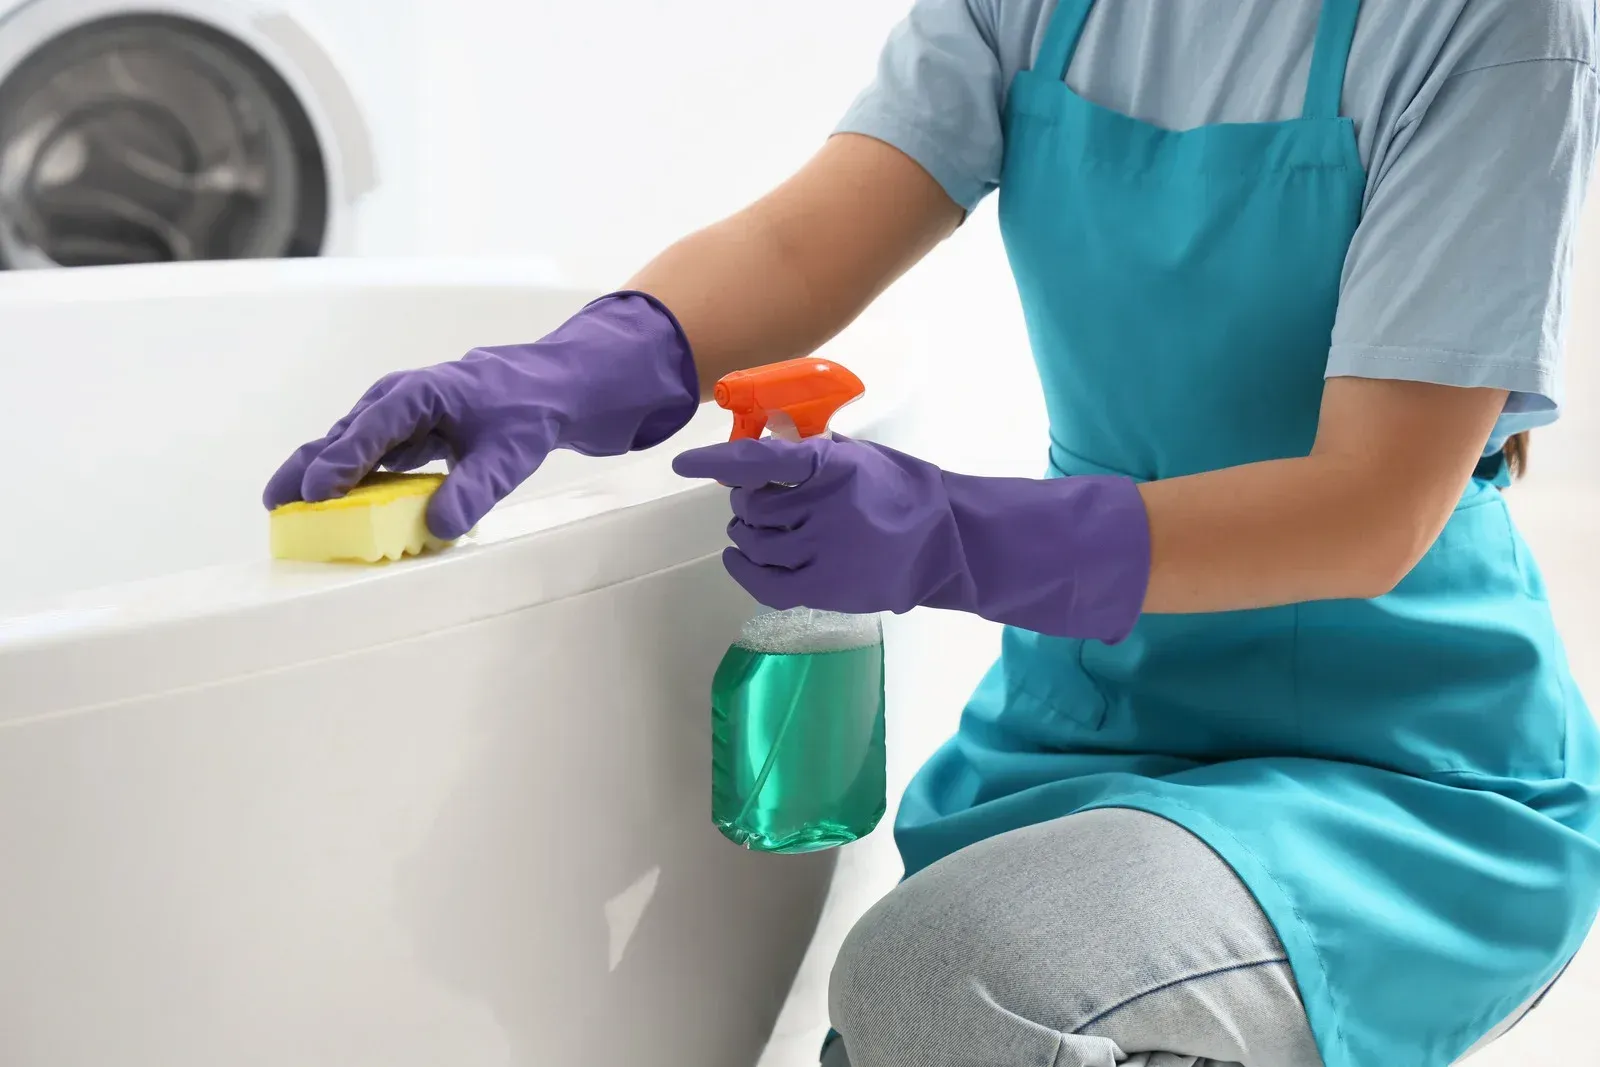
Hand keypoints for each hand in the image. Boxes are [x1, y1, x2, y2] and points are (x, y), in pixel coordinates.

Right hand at [263, 292, 698, 538]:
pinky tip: (336, 506)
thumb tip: (439, 526)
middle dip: (309, 467)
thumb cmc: (531, 408)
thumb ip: (475, 489)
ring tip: (288, 509)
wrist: (558, 385)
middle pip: (346, 435)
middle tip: (276, 504)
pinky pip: (373, 457)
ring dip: (323, 475)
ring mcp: (405, 417)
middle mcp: (404, 400)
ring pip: (353, 445)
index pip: (371, 429)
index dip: (339, 461)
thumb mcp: (510, 453)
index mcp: (422, 393)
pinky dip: (352, 479)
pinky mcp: (413, 435)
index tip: (315, 492)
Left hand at [671, 435, 966, 614]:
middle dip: (745, 499)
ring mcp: (820, 550)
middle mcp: (819, 508)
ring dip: (745, 531)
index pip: (758, 460)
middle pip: (751, 504)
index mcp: (829, 466)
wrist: (943, 541)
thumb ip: (810, 449)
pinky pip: (765, 582)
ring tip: (755, 527)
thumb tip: (764, 430)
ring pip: (753, 541)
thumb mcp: (857, 455)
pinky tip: (738, 558)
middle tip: (757, 499)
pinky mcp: (822, 587)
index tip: (685, 463)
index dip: (716, 461)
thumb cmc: (899, 489)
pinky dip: (743, 568)